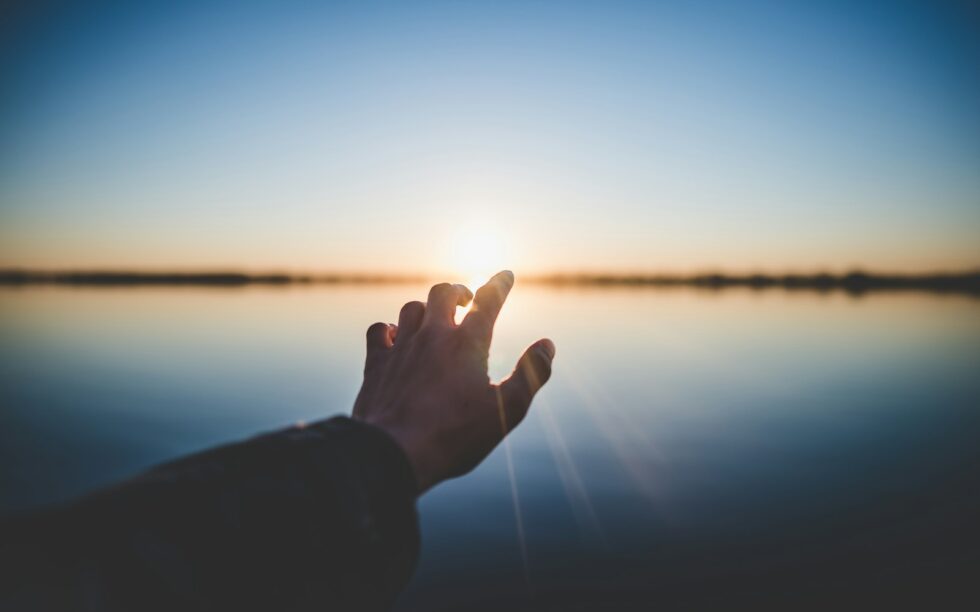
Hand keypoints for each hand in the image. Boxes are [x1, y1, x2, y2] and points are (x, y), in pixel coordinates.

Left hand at [352, 271, 554, 493]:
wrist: (394, 452)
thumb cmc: (456, 435)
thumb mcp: (507, 411)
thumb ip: (531, 375)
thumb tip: (547, 345)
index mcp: (467, 343)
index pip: (488, 300)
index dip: (499, 284)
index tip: (506, 275)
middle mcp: (433, 336)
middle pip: (444, 292)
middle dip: (458, 291)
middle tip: (466, 300)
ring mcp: (401, 348)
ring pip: (411, 308)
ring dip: (426, 308)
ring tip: (434, 318)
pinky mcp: (377, 364)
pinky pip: (380, 330)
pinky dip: (390, 328)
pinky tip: (395, 337)